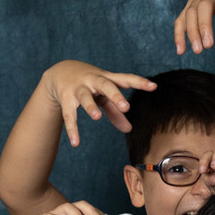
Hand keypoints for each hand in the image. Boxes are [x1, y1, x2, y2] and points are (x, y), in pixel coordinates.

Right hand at [43, 61, 157, 146]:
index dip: (140, 82)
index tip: (153, 86)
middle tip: (126, 107)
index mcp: (107, 79)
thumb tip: (129, 129)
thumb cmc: (89, 84)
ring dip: (91, 106)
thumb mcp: (103, 95)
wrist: (60, 72)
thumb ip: (115, 111)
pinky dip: (72, 129)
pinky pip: (69, 115)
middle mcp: (93, 81)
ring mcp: (78, 88)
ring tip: (97, 117)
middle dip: (115, 95)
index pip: (125, 79)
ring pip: (85, 97)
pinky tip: (76, 142)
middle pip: (106, 85)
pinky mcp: (65, 98)